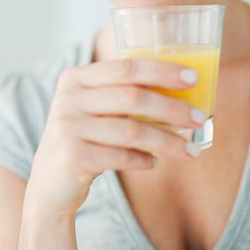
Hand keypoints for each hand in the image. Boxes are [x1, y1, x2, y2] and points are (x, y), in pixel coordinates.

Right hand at [24, 58, 202, 217]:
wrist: (49, 181)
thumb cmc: (85, 137)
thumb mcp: (95, 109)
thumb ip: (124, 96)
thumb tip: (182, 96)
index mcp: (77, 77)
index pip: (125, 67)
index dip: (162, 71)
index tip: (193, 77)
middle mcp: (69, 98)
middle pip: (132, 97)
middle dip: (172, 108)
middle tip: (199, 117)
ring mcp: (68, 127)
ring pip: (131, 131)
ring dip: (166, 141)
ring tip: (190, 151)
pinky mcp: (72, 156)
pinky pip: (120, 157)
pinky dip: (143, 160)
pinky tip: (155, 163)